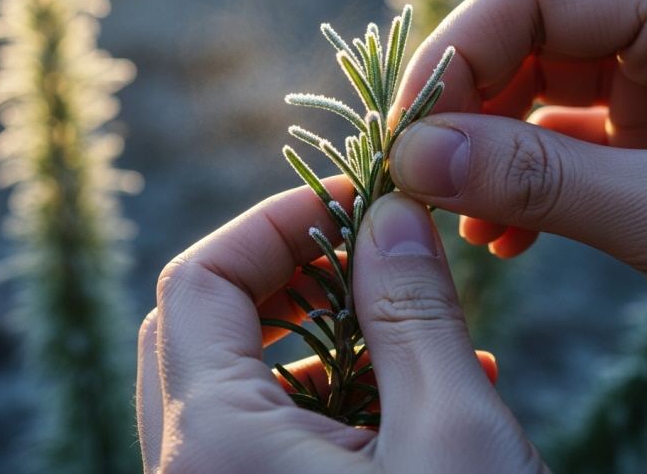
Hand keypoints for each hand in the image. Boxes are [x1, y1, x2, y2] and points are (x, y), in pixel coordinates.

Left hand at [137, 177, 547, 473]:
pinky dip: (330, 396)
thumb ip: (412, 309)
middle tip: (368, 251)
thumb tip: (389, 216)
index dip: (275, 222)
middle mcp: (193, 471)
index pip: (199, 281)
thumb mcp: (453, 430)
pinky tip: (420, 397)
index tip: (358, 200)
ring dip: (320, 334)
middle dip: (290, 271)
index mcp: (214, 443)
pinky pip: (266, 436)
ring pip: (237, 381)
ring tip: (411, 328)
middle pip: (201, 324)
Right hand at [389, 0, 646, 366]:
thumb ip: (537, 182)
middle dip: (466, 112)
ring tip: (462, 216)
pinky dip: (524, 177)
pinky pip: (564, 132)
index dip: (454, 57)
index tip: (404, 135)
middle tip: (418, 181)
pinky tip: (502, 232)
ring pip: (536, 87)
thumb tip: (414, 157)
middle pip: (529, 37)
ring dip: (488, 151)